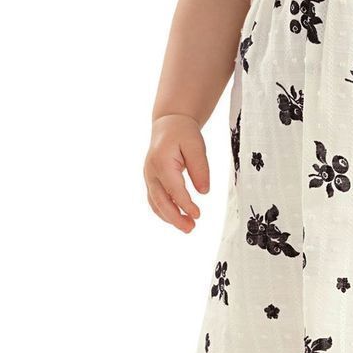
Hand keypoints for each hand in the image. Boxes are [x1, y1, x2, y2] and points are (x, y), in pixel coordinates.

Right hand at [144, 114, 210, 232]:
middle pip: (161, 201)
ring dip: (169, 218)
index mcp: (162, 162)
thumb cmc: (183, 133)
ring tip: (187, 227)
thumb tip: (204, 191)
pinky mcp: (151, 181)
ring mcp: (149, 177)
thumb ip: (200, 168)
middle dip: (175, 217)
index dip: (185, 204)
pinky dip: (165, 211)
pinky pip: (155, 200)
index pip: (174, 189)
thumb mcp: (196, 145)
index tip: (197, 215)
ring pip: (156, 203)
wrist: (169, 125)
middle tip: (191, 228)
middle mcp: (151, 172)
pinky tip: (177, 217)